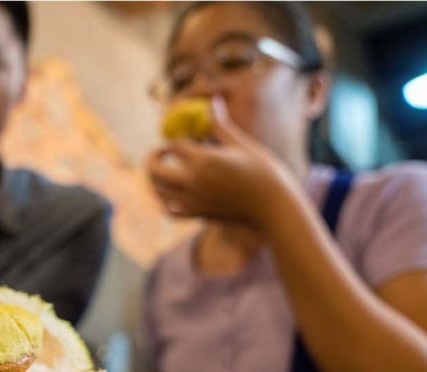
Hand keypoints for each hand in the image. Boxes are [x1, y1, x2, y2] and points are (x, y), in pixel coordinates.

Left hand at [145, 96, 303, 229]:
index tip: (179, 136)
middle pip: (155, 169)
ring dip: (155, 178)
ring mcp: (193, 201)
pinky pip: (169, 209)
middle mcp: (193, 182)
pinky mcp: (197, 215)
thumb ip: (220, 125)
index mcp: (204, 160)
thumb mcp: (241, 143)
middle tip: (159, 152)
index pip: (174, 145)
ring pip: (158, 190)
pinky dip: (164, 200)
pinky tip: (171, 192)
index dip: (173, 139)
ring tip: (163, 169)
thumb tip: (213, 101)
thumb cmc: (263, 172)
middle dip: (153, 158)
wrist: (273, 208)